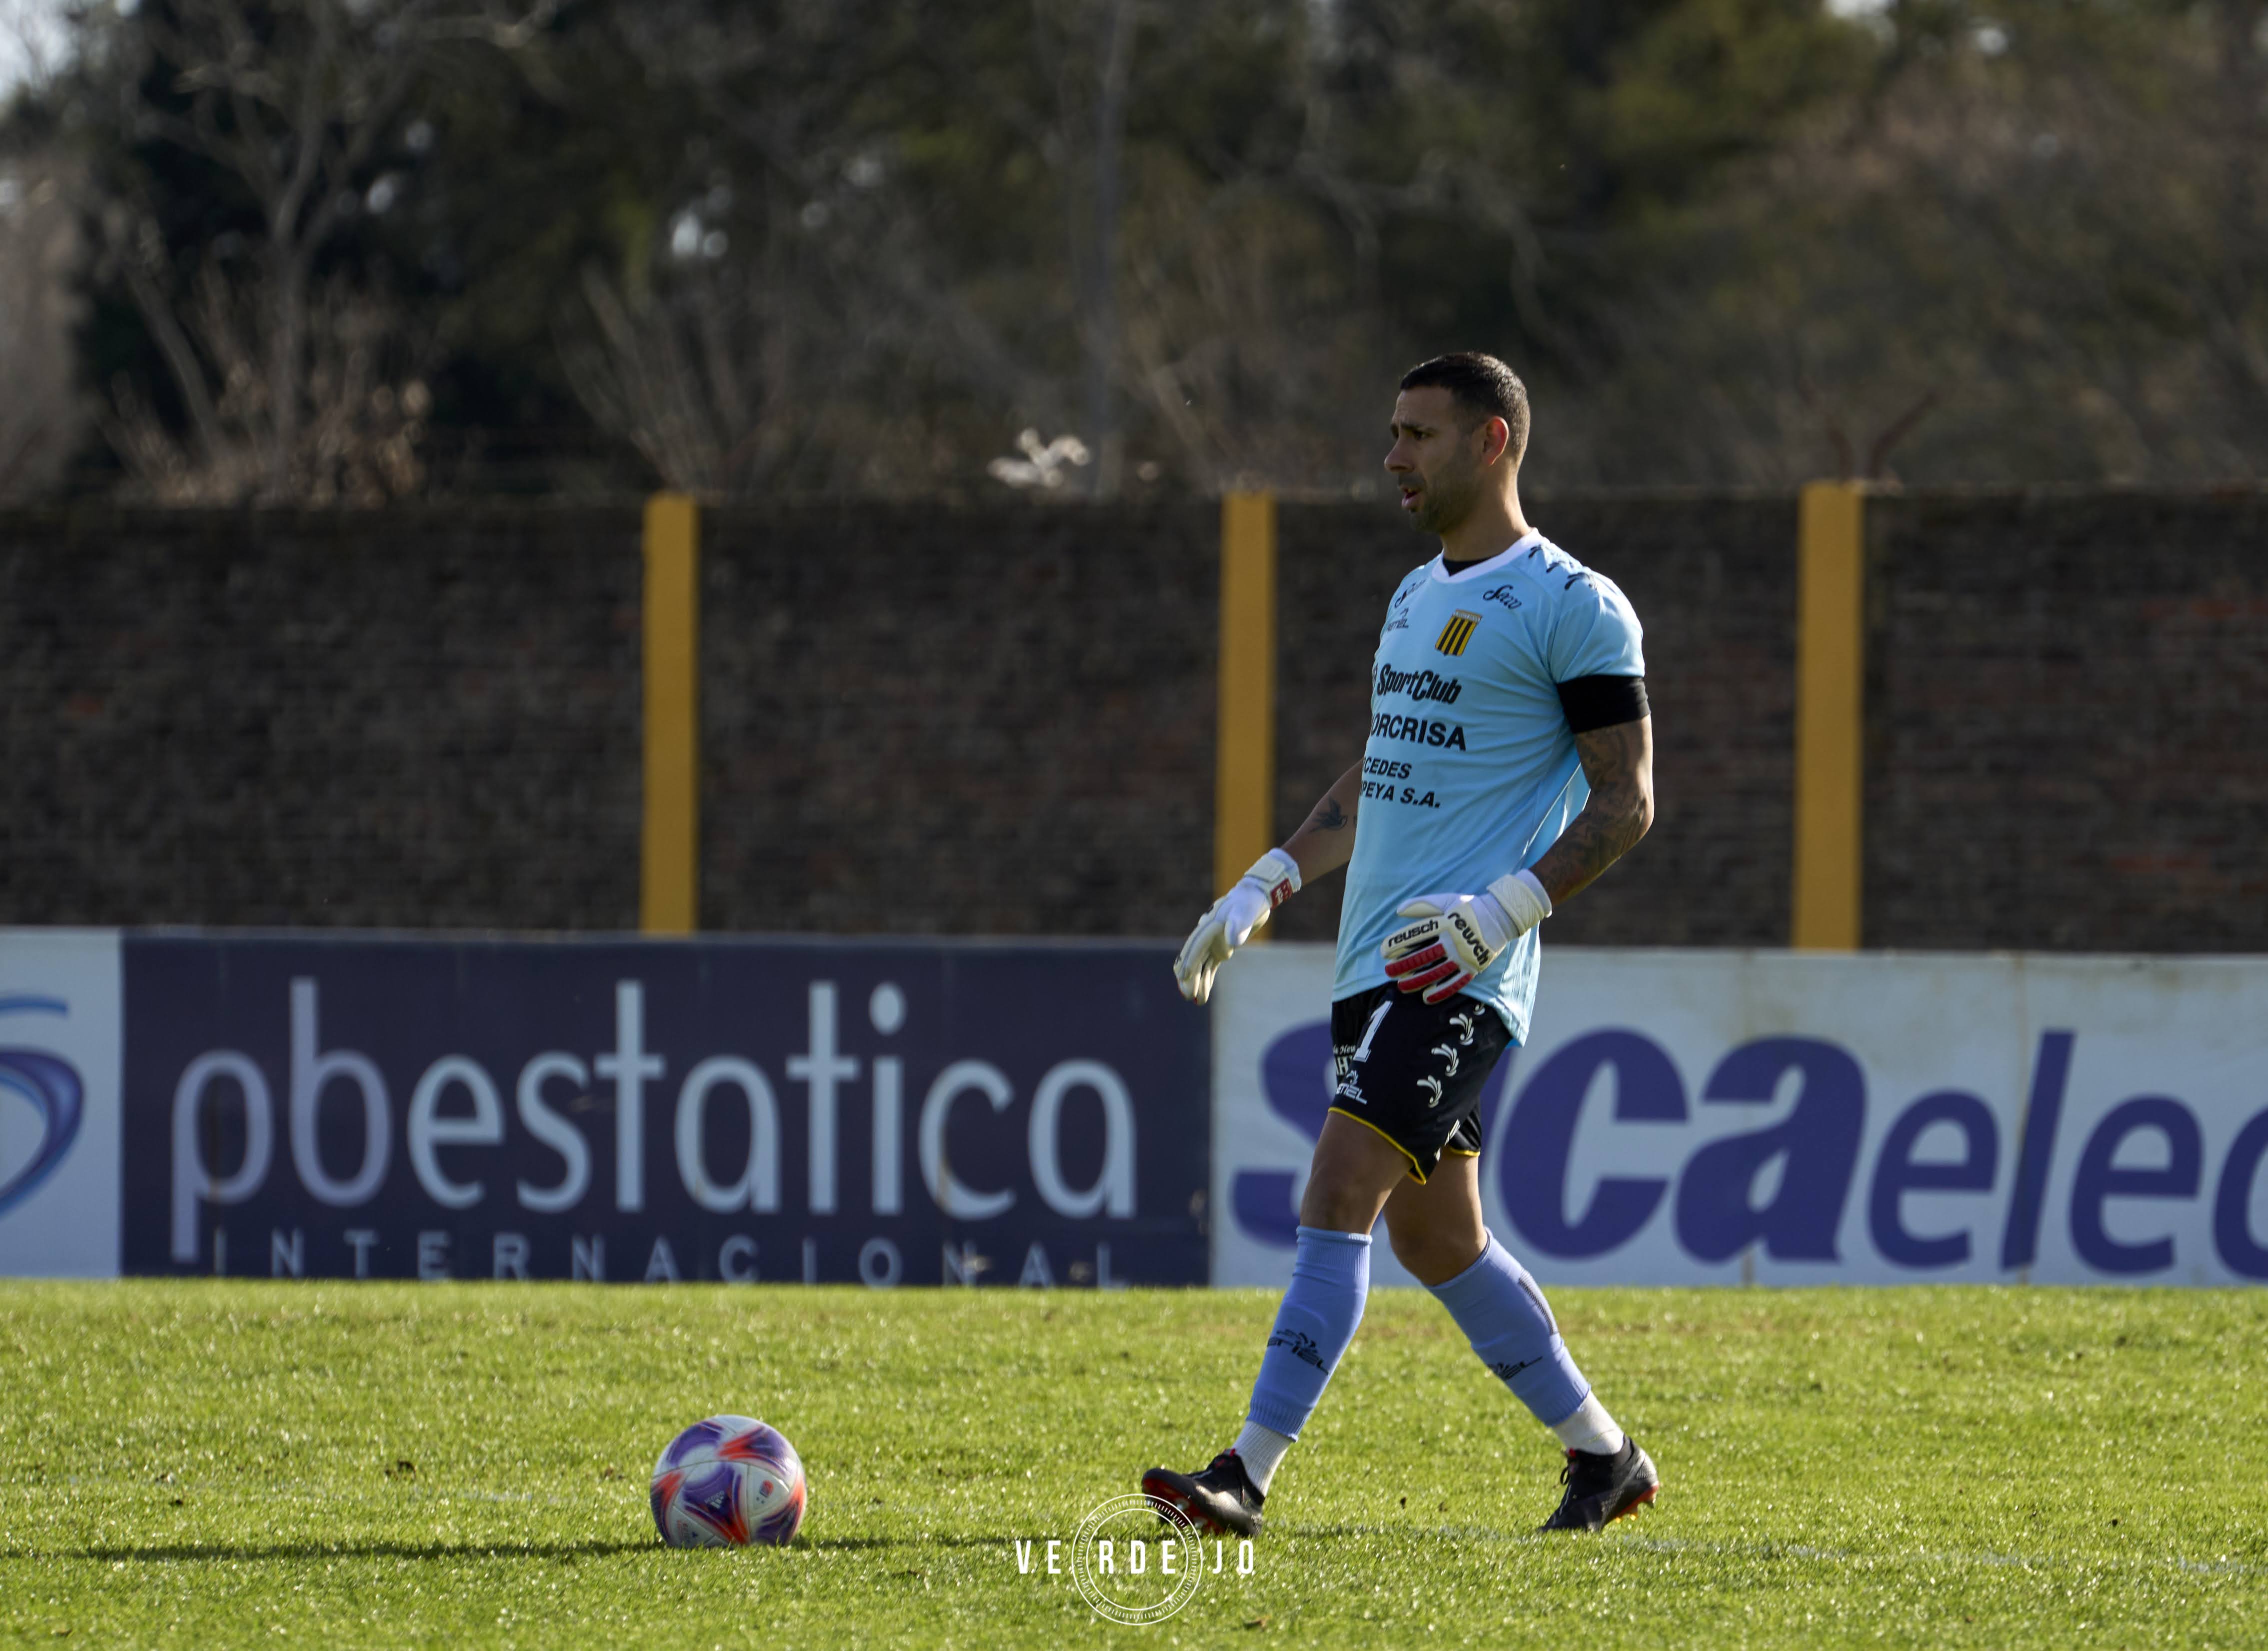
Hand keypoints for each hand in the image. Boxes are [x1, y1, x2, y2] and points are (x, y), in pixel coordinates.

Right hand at [1174, 849, 1300, 1003]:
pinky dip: (1206, 979)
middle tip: (1187, 996)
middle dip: (1189, 977)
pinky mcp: (1220, 948)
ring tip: (1196, 1001)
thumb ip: (1239, 925)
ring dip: (1197, 982)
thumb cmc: (1250, 903)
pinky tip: (1203, 994)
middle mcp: (1207, 935)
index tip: (1183, 976)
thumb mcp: (1246, 912)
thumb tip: (1233, 941)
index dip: (1189, 961)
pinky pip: (1209, 966)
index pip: (1196, 945)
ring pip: (1200, 965)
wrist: (1255, 896)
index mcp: (1210, 925)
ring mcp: (1212, 942)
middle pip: (1194, 958)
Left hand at [1379, 870, 1550, 1003]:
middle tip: (1388, 971)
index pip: (1416, 935)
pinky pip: (1456, 982)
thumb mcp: (1447, 900)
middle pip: (1424, 956)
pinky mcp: (1473, 967)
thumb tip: (1398, 910)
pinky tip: (1426, 997)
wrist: (1503, 916)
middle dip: (1403, 965)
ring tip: (1401, 986)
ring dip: (1417, 980)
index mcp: (1446, 923)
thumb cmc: (1470, 907)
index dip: (1398, 943)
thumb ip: (1422, 905)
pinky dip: (1441, 991)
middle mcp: (1453, 941)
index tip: (1384, 951)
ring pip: (1437, 972)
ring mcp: (1464, 956)